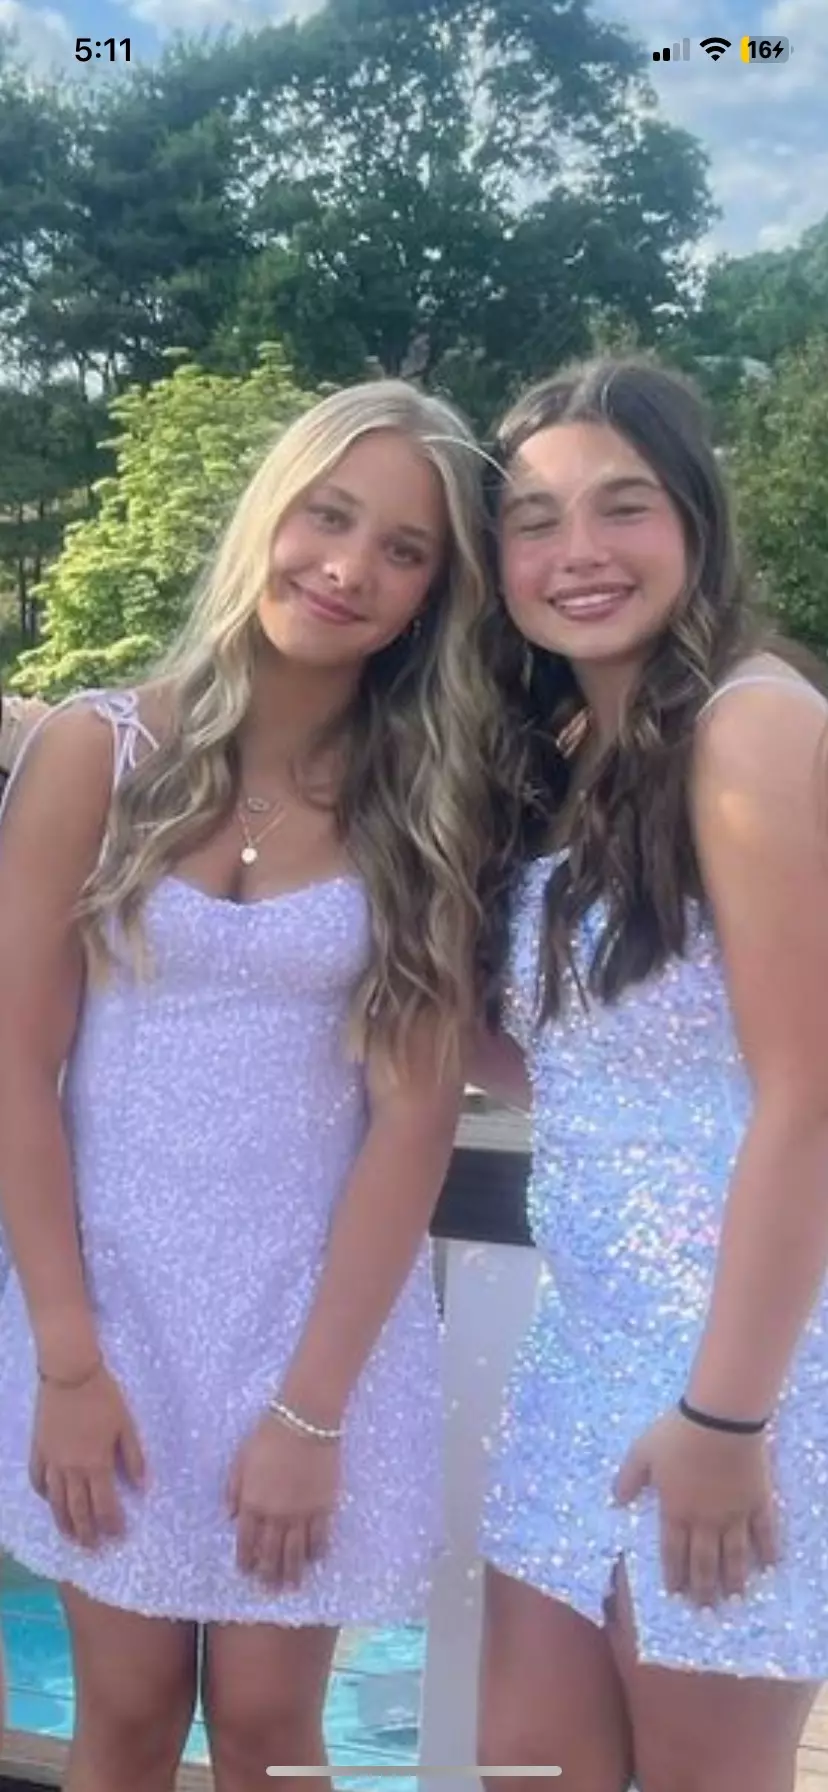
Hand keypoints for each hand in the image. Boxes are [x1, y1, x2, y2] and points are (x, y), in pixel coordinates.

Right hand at [30, 1365, 145, 1548]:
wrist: (70, 1374)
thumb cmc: (103, 1397)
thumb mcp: (126, 1425)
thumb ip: (134, 1457)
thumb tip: (143, 1486)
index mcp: (96, 1463)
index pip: (104, 1505)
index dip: (111, 1523)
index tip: (117, 1535)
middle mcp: (71, 1469)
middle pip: (78, 1510)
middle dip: (87, 1532)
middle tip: (93, 1548)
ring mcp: (51, 1461)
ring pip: (55, 1501)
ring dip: (64, 1523)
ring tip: (71, 1538)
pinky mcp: (39, 1449)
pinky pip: (38, 1479)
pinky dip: (43, 1495)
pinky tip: (48, 1502)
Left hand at [227, 1414, 339, 1589]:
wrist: (305, 1421)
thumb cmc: (268, 1434)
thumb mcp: (241, 1459)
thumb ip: (233, 1489)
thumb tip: (230, 1517)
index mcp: (252, 1502)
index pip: (246, 1540)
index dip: (246, 1559)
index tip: (246, 1573)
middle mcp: (276, 1513)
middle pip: (271, 1552)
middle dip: (268, 1574)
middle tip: (268, 1590)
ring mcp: (301, 1512)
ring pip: (296, 1551)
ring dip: (293, 1572)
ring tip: (292, 1587)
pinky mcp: (323, 1505)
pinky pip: (320, 1536)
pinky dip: (318, 1551)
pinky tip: (316, 1560)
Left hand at [613, 1408, 778, 1604]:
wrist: (720, 1420)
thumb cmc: (678, 1433)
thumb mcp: (643, 1451)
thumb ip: (629, 1478)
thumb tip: (615, 1501)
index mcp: (675, 1511)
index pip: (673, 1551)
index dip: (674, 1574)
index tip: (676, 1593)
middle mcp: (705, 1520)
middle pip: (704, 1562)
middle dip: (703, 1587)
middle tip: (705, 1606)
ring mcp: (733, 1514)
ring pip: (734, 1555)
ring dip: (733, 1578)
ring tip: (733, 1596)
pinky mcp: (757, 1501)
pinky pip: (765, 1532)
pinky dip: (767, 1550)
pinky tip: (769, 1564)